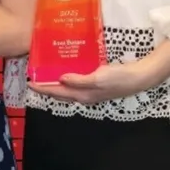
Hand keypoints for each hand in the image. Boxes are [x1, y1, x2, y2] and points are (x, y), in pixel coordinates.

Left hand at [29, 59, 152, 104]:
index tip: (29, 83)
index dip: (42, 88)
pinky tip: (67, 73)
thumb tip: (60, 79)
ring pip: (68, 91)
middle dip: (46, 88)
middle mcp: (84, 96)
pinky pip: (76, 85)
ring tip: (46, 77)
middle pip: (60, 94)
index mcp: (82, 95)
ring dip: (56, 85)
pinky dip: (68, 81)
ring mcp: (91, 92)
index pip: (57, 92)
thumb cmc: (119, 78)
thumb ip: (79, 80)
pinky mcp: (97, 86)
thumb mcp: (98, 77)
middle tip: (34, 80)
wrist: (139, 78)